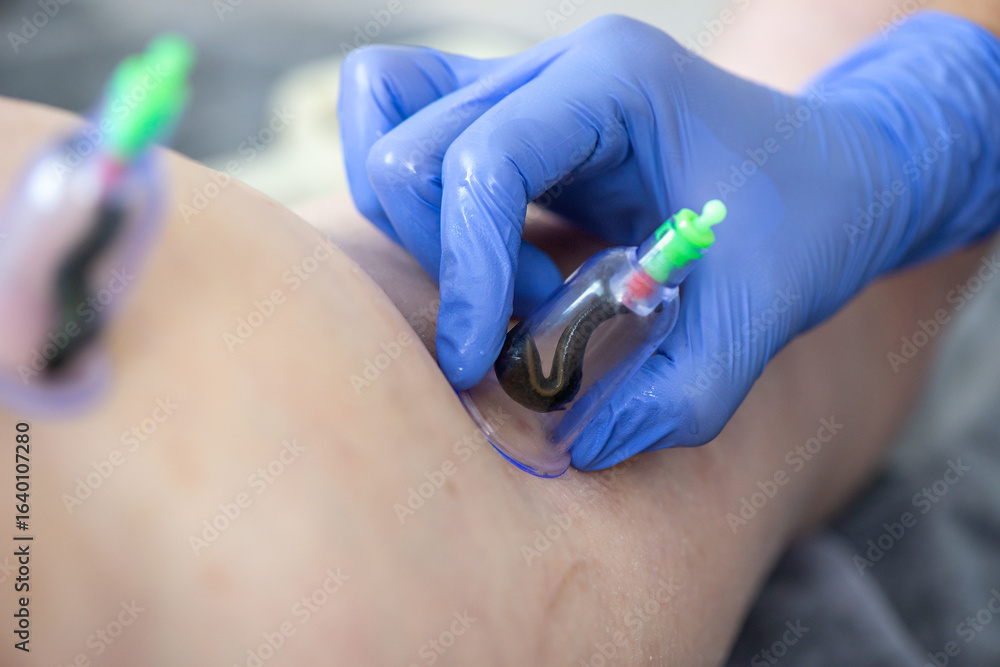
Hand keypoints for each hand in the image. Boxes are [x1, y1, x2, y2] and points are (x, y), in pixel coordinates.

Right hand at [338, 12, 999, 468]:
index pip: (484, 159)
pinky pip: (417, 147)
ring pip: (388, 126)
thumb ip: (679, 393)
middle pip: (409, 144)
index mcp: (615, 81)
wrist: (835, 175)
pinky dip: (426, 218)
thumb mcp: (762, 316)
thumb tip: (580, 443)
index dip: (463, 267)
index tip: (476, 359)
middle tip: (523, 313)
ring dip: (418, 229)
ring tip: (510, 286)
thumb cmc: (810, 221)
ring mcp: (528, 87)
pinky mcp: (515, 125)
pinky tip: (503, 266)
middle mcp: (556, 69)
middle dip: (440, 254)